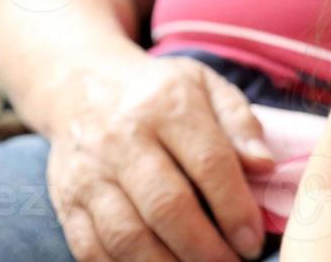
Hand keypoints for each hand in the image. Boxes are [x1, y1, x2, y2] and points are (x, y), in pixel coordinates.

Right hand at [45, 54, 276, 260]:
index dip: (235, 208)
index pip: (208, 163)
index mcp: (167, 105)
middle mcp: (123, 139)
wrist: (83, 85)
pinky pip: (91, 249)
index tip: (253, 241)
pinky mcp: (65, 201)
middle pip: (166, 205)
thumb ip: (240, 125)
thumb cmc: (161, 92)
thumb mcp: (207, 87)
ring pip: (127, 235)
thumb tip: (265, 166)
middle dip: (204, 247)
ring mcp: (89, 173)